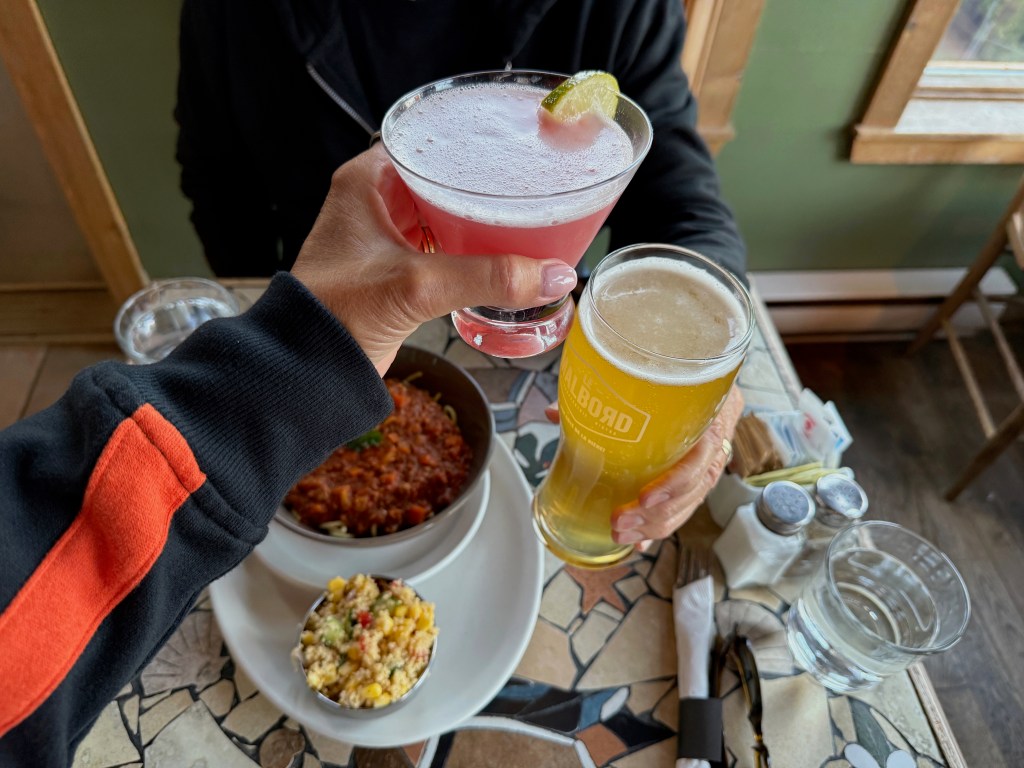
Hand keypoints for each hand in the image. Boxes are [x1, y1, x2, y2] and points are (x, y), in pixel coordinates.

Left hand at [291, 145, 577, 373]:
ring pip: (445, 217)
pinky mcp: (396, 271)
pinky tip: (500, 261)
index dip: (471, 145)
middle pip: (443, 181)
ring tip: (526, 221)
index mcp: (366, 181)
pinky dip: (470, 255)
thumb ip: (487, 277)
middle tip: (528, 187)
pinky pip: (443, 250)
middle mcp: (374, 202)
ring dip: (480, 224)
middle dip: (485, 188)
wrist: (311, 369)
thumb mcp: (418, 285)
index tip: (512, 149)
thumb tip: (552, 275)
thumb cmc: (338, 311)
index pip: (429, 142)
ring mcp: (386, 238)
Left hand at [546, 385, 744, 549]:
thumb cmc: (677, 387)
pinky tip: (639, 544)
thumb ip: (604, 397)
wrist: (709, 387)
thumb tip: (555, 413)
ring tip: (620, 534)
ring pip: (685, 508)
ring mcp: (706, 471)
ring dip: (652, 527)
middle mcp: (712, 451)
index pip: (700, 458)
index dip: (674, 483)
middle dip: (653, 515)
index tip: (644, 497)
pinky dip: (658, 530)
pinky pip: (680, 512)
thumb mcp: (652, 385)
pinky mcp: (695, 485)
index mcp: (708, 422)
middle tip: (618, 522)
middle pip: (689, 493)